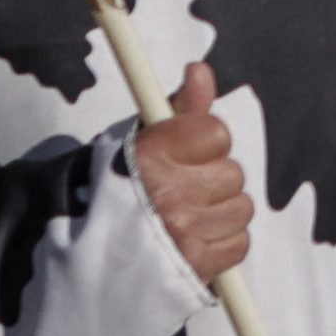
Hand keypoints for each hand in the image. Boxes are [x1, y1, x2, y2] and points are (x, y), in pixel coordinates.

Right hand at [140, 60, 252, 281]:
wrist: (95, 257)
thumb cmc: (122, 191)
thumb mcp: (141, 142)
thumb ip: (179, 107)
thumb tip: (200, 71)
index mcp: (149, 155)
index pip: (216, 133)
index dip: (205, 143)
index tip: (186, 154)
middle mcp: (167, 192)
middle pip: (232, 172)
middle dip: (213, 180)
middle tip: (184, 190)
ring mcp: (184, 231)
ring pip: (241, 208)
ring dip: (221, 213)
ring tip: (189, 218)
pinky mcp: (197, 264)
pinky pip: (240, 243)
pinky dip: (223, 243)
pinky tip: (196, 240)